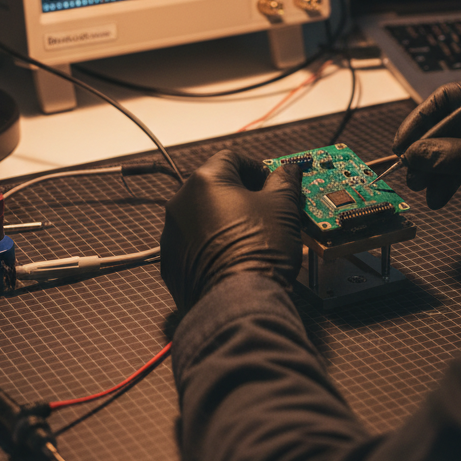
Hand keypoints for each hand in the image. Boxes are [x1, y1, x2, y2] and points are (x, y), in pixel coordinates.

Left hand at [160, 150, 303, 313]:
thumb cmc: (259, 251)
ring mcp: (172, 235)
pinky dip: (212, 246)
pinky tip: (236, 257)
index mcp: (205, 181)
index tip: (273, 183)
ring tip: (253, 237)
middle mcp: (180, 203)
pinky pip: (194, 245)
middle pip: (215, 186)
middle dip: (242, 195)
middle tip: (267, 210)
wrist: (240, 302)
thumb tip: (288, 171)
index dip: (257, 168)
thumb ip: (285, 180)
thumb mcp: (283, 206)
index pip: (233, 158)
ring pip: (203, 216)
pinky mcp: (171, 264)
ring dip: (226, 220)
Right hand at [393, 78, 460, 217]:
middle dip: (428, 149)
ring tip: (424, 190)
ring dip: (439, 168)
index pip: (449, 97)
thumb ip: (454, 154)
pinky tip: (441, 196)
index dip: (421, 119)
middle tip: (411, 172)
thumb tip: (416, 155)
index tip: (404, 143)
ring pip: (458, 146)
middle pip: (450, 123)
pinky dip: (455, 178)